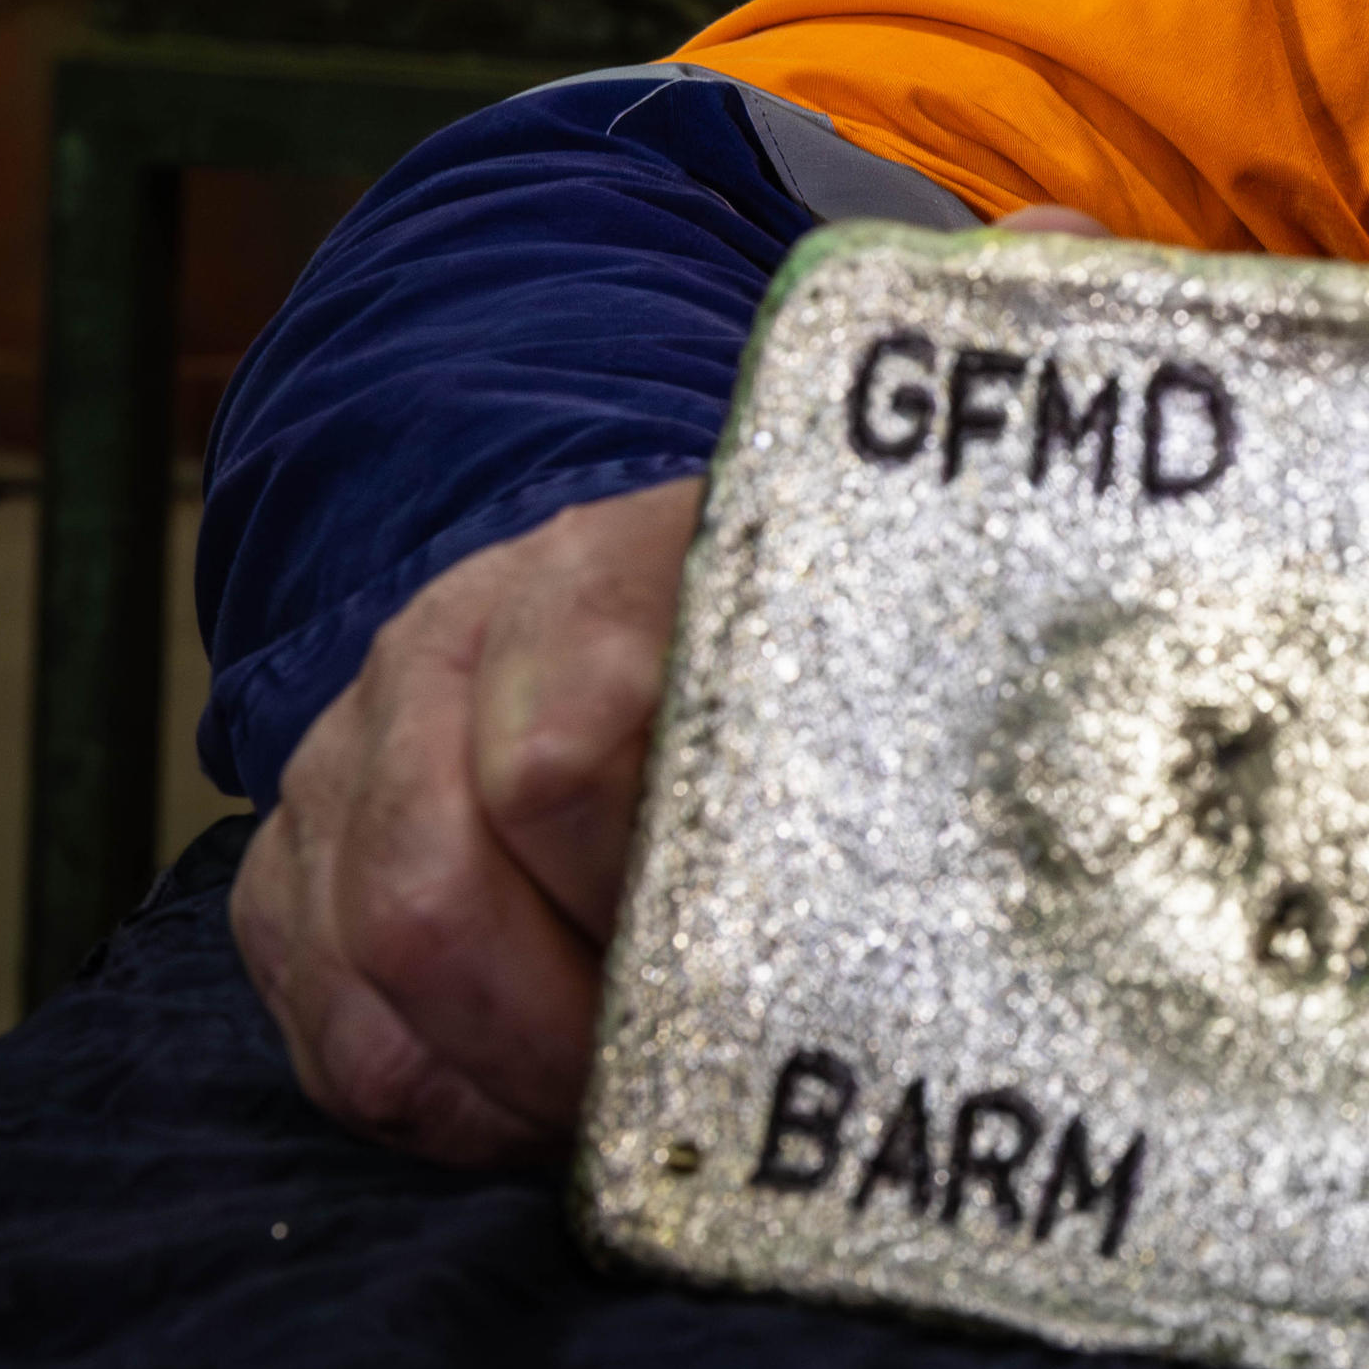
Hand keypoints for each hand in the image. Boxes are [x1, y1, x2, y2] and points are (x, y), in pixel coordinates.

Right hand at [234, 204, 1122, 1160]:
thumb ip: (986, 359)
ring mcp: (362, 745)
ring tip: (623, 1124)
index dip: (654, 887)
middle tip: (704, 1088)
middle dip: (570, 1019)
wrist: (610, 546)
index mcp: (612, 562)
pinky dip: (408, 1085)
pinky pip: (311, 1001)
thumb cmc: (794, 556)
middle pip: (448, 873)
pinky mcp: (299, 842)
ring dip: (491, 1071)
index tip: (766, 978)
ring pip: (367, 945)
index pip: (588, 741)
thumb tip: (1069, 244)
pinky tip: (522, 1122)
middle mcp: (462, 642)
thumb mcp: (882, 462)